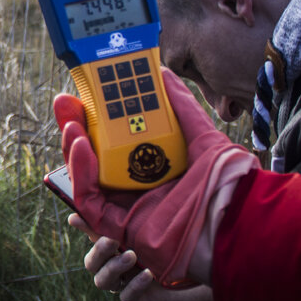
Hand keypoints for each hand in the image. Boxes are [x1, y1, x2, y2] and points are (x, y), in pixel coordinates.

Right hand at [52, 68, 258, 286]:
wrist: (236, 219)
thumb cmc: (226, 184)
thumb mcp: (203, 135)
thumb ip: (181, 106)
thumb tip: (162, 73)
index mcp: (152, 168)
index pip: (113, 141)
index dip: (95, 119)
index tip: (85, 94)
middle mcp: (134, 187)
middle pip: (92, 157)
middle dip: (74, 129)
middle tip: (65, 103)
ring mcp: (124, 208)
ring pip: (84, 178)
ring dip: (71, 148)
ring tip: (70, 123)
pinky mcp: (117, 226)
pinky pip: (88, 199)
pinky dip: (80, 172)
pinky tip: (80, 146)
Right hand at [75, 219, 214, 300]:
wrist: (195, 275)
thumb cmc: (170, 246)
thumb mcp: (152, 228)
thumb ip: (132, 215)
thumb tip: (123, 184)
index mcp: (113, 246)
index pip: (91, 236)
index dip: (82, 228)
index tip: (75, 218)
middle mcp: (112, 265)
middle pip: (91, 263)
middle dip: (98, 251)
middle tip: (112, 240)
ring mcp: (122, 283)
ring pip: (102, 281)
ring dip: (114, 268)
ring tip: (132, 256)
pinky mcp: (136, 298)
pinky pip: (126, 296)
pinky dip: (135, 285)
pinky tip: (148, 275)